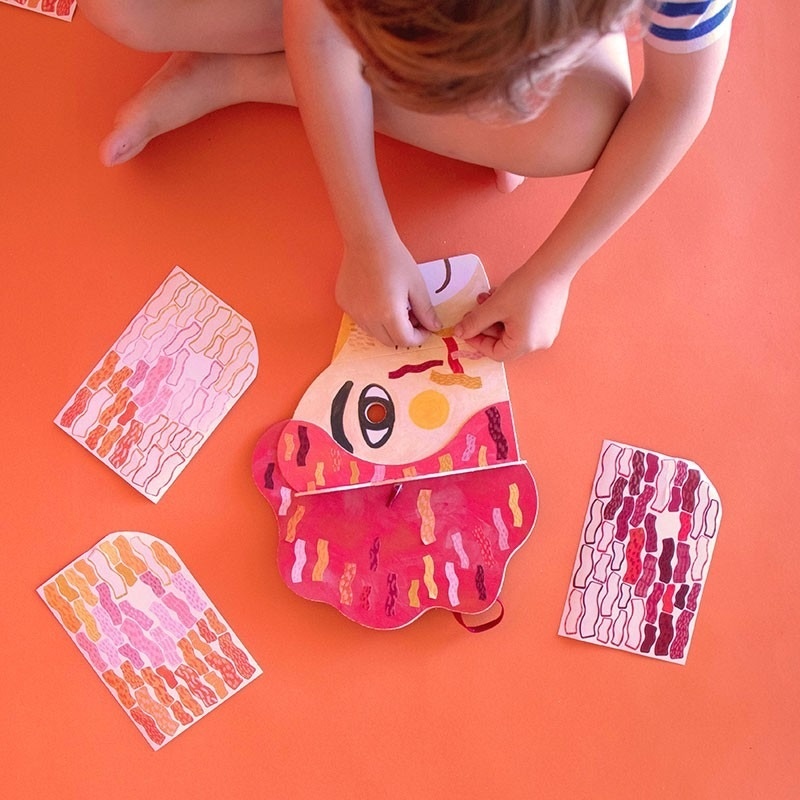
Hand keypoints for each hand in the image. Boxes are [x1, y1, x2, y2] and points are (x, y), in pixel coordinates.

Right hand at [335, 238, 440, 347]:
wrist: (368, 241)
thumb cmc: (396, 260)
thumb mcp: (417, 286)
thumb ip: (426, 311)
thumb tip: (434, 327)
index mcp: (389, 315)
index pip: (405, 341)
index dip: (419, 337)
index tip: (425, 328)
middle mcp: (368, 318)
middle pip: (389, 341)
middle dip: (404, 335)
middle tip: (413, 318)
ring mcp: (353, 312)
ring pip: (374, 333)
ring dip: (387, 328)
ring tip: (396, 308)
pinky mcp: (344, 304)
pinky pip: (361, 320)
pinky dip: (372, 318)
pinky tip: (378, 299)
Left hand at [453, 265, 570, 360]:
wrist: (553, 267)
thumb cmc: (525, 288)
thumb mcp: (494, 306)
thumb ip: (474, 323)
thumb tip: (459, 333)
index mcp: (525, 344)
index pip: (495, 353)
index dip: (477, 342)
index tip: (465, 329)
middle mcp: (538, 343)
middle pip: (503, 341)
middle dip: (485, 325)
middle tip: (474, 310)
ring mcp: (545, 332)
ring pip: (511, 329)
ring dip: (495, 316)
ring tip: (486, 298)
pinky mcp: (548, 320)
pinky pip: (523, 322)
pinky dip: (508, 313)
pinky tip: (500, 296)